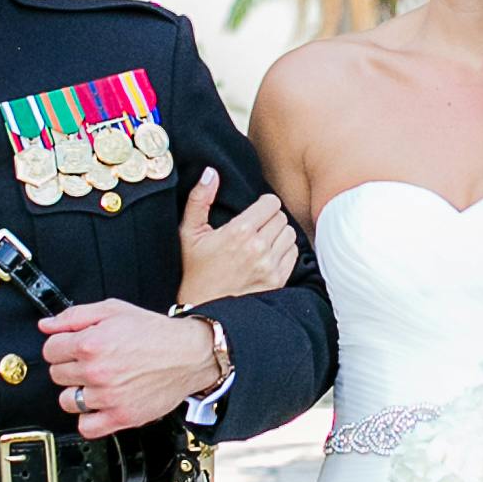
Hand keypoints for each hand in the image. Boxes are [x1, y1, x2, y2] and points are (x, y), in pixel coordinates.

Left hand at [40, 299, 221, 437]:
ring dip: (76, 392)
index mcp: (91, 343)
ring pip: (67, 401)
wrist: (189, 355)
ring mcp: (108, 397)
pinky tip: (98, 405)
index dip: (60, 345)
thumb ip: (74, 316)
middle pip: (56, 375)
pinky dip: (88, 419)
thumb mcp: (113, 310)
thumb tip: (46, 325)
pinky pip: (86, 427)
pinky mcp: (121, 417)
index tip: (71, 347)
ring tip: (94, 383)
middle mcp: (97, 372)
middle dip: (69, 366)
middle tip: (88, 362)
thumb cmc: (155, 333)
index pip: (50, 350)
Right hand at [177, 166, 297, 304]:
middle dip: (270, 218)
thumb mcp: (189, 233)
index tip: (253, 212)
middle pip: (282, 217)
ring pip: (290, 235)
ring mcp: (269, 267)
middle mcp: (258, 249)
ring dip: (278, 235)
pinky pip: (293, 255)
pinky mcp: (277, 282)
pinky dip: (284, 252)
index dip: (263, 204)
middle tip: (255, 227)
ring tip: (262, 241)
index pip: (271, 203)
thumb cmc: (193, 270)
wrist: (202, 309)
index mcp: (239, 232)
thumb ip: (199, 199)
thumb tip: (211, 172)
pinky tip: (267, 256)